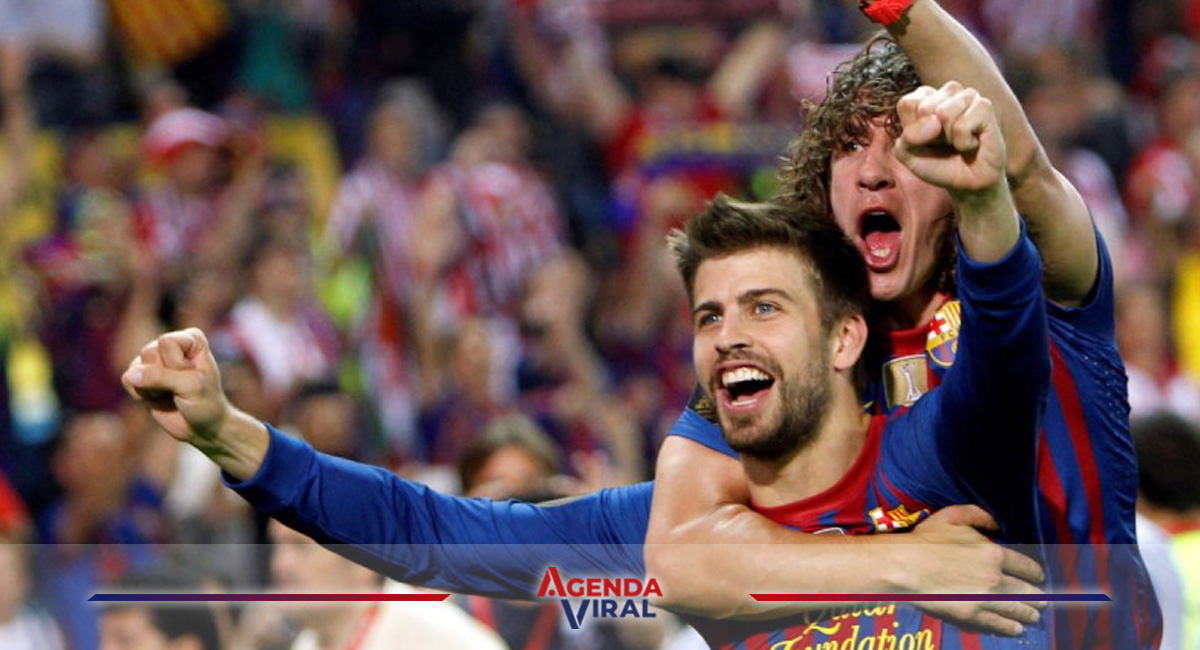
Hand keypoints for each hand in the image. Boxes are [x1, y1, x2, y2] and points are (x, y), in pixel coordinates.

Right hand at [122, 328, 229, 446]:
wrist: (202, 428)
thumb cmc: (205, 403)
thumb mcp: (191, 387)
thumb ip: (160, 377)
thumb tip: (129, 375)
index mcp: (191, 338)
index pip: (166, 342)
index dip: (177, 365)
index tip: (195, 376)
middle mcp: (171, 344)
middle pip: (148, 352)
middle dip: (164, 377)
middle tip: (181, 388)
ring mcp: (154, 359)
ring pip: (136, 367)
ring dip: (153, 388)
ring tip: (171, 393)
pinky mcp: (140, 376)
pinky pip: (127, 380)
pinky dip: (142, 395)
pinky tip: (159, 398)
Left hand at [894, 82, 1006, 193]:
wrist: (968, 182)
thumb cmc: (938, 164)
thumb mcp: (910, 155)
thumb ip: (907, 138)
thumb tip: (934, 121)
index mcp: (926, 97)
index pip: (907, 104)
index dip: (912, 130)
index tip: (925, 140)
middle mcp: (948, 91)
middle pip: (924, 108)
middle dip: (931, 135)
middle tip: (945, 143)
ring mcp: (968, 96)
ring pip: (944, 113)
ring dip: (948, 138)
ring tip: (958, 141)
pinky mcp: (985, 107)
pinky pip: (962, 126)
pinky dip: (963, 142)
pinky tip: (972, 143)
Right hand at [900, 505, 1044, 635]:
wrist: (903, 566)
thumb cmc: (925, 540)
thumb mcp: (951, 516)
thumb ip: (978, 515)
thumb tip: (997, 524)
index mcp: (993, 553)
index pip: (1026, 567)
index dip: (1036, 573)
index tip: (1038, 577)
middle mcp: (995, 578)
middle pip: (1026, 591)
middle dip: (1037, 597)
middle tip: (1042, 601)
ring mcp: (984, 599)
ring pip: (1016, 610)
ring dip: (1029, 614)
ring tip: (1034, 616)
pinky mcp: (971, 616)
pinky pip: (997, 624)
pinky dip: (1010, 627)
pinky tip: (1016, 628)